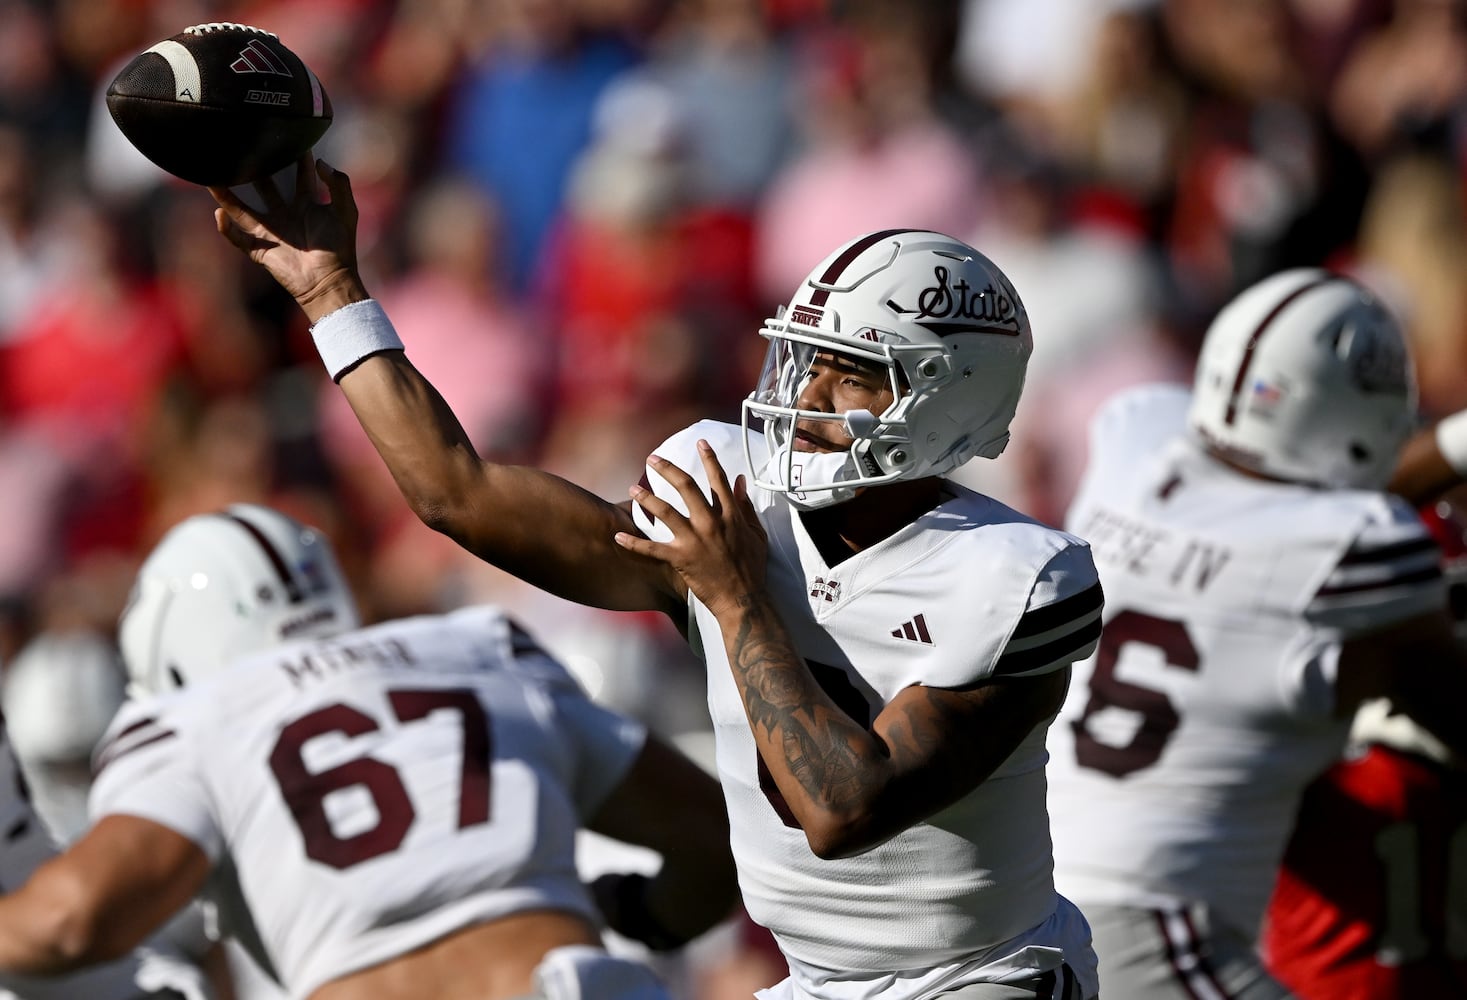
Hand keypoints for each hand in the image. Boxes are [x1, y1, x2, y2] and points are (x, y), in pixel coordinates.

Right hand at [209, 153, 366, 321]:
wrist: (330, 279)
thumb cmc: (340, 246)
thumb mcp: (346, 210)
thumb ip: (338, 183)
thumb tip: (321, 161)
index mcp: (308, 207)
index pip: (300, 177)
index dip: (297, 160)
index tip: (288, 139)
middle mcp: (287, 217)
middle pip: (266, 190)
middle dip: (256, 172)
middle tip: (243, 152)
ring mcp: (272, 233)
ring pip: (243, 211)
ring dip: (227, 197)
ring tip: (212, 178)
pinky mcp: (261, 250)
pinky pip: (238, 239)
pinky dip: (226, 230)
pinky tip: (217, 215)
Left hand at [615, 441, 768, 619]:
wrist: (743, 600)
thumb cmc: (752, 568)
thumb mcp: (757, 534)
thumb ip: (746, 506)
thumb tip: (740, 482)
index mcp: (729, 516)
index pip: (718, 480)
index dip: (709, 459)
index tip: (700, 443)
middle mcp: (710, 523)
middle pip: (686, 487)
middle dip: (668, 469)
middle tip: (653, 459)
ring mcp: (694, 540)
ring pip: (666, 512)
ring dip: (647, 499)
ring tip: (632, 489)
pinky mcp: (681, 559)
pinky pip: (652, 549)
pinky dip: (634, 544)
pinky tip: (618, 537)